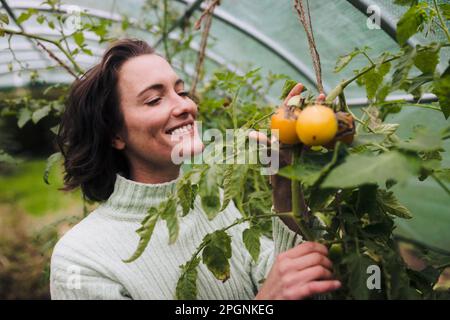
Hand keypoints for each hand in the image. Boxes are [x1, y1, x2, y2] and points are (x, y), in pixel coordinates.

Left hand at [249, 83, 324, 229]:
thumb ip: (264, 143)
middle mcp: (294, 131)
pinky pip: (321, 135)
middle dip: (312, 101)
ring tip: (330, 102)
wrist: (288, 185)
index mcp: (283, 129)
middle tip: (322, 94)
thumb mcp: (271, 154)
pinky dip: (328, 128)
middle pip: (304, 112)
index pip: (287, 108)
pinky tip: (338, 120)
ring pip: (313, 121)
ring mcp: (304, 138)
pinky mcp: (312, 147)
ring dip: (322, 111)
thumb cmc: (276, 168)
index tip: (300, 85)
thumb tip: (252, 134)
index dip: (293, 96)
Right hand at [255, 241, 340, 299]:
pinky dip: (330, 285)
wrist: (266, 302)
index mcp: (283, 257)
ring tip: (330, 277)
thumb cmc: (276, 285)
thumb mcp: (280, 267)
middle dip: (328, 262)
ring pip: (319, 270)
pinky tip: (336, 284)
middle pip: (316, 257)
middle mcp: (286, 266)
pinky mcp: (295, 293)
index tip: (326, 252)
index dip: (321, 248)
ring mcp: (290, 280)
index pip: (307, 246)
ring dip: (330, 274)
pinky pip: (317, 286)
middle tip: (330, 267)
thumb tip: (316, 252)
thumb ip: (294, 259)